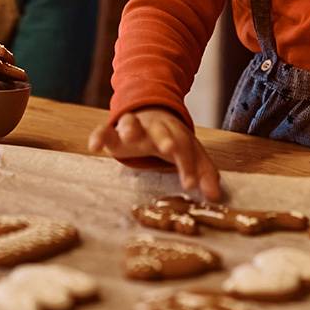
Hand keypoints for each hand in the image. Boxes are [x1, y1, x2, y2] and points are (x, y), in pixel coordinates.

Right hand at [87, 108, 223, 200]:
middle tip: (169, 148)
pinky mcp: (114, 132)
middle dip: (165, 139)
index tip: (190, 185)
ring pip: (131, 123)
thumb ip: (203, 174)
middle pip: (161, 131)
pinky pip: (104, 130)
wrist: (152, 112)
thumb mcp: (192, 154)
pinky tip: (94, 146)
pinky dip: (99, 135)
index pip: (185, 149)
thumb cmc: (173, 139)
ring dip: (131, 127)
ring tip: (129, 136)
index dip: (188, 166)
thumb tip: (214, 197)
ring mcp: (133, 127)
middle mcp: (155, 128)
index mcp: (176, 135)